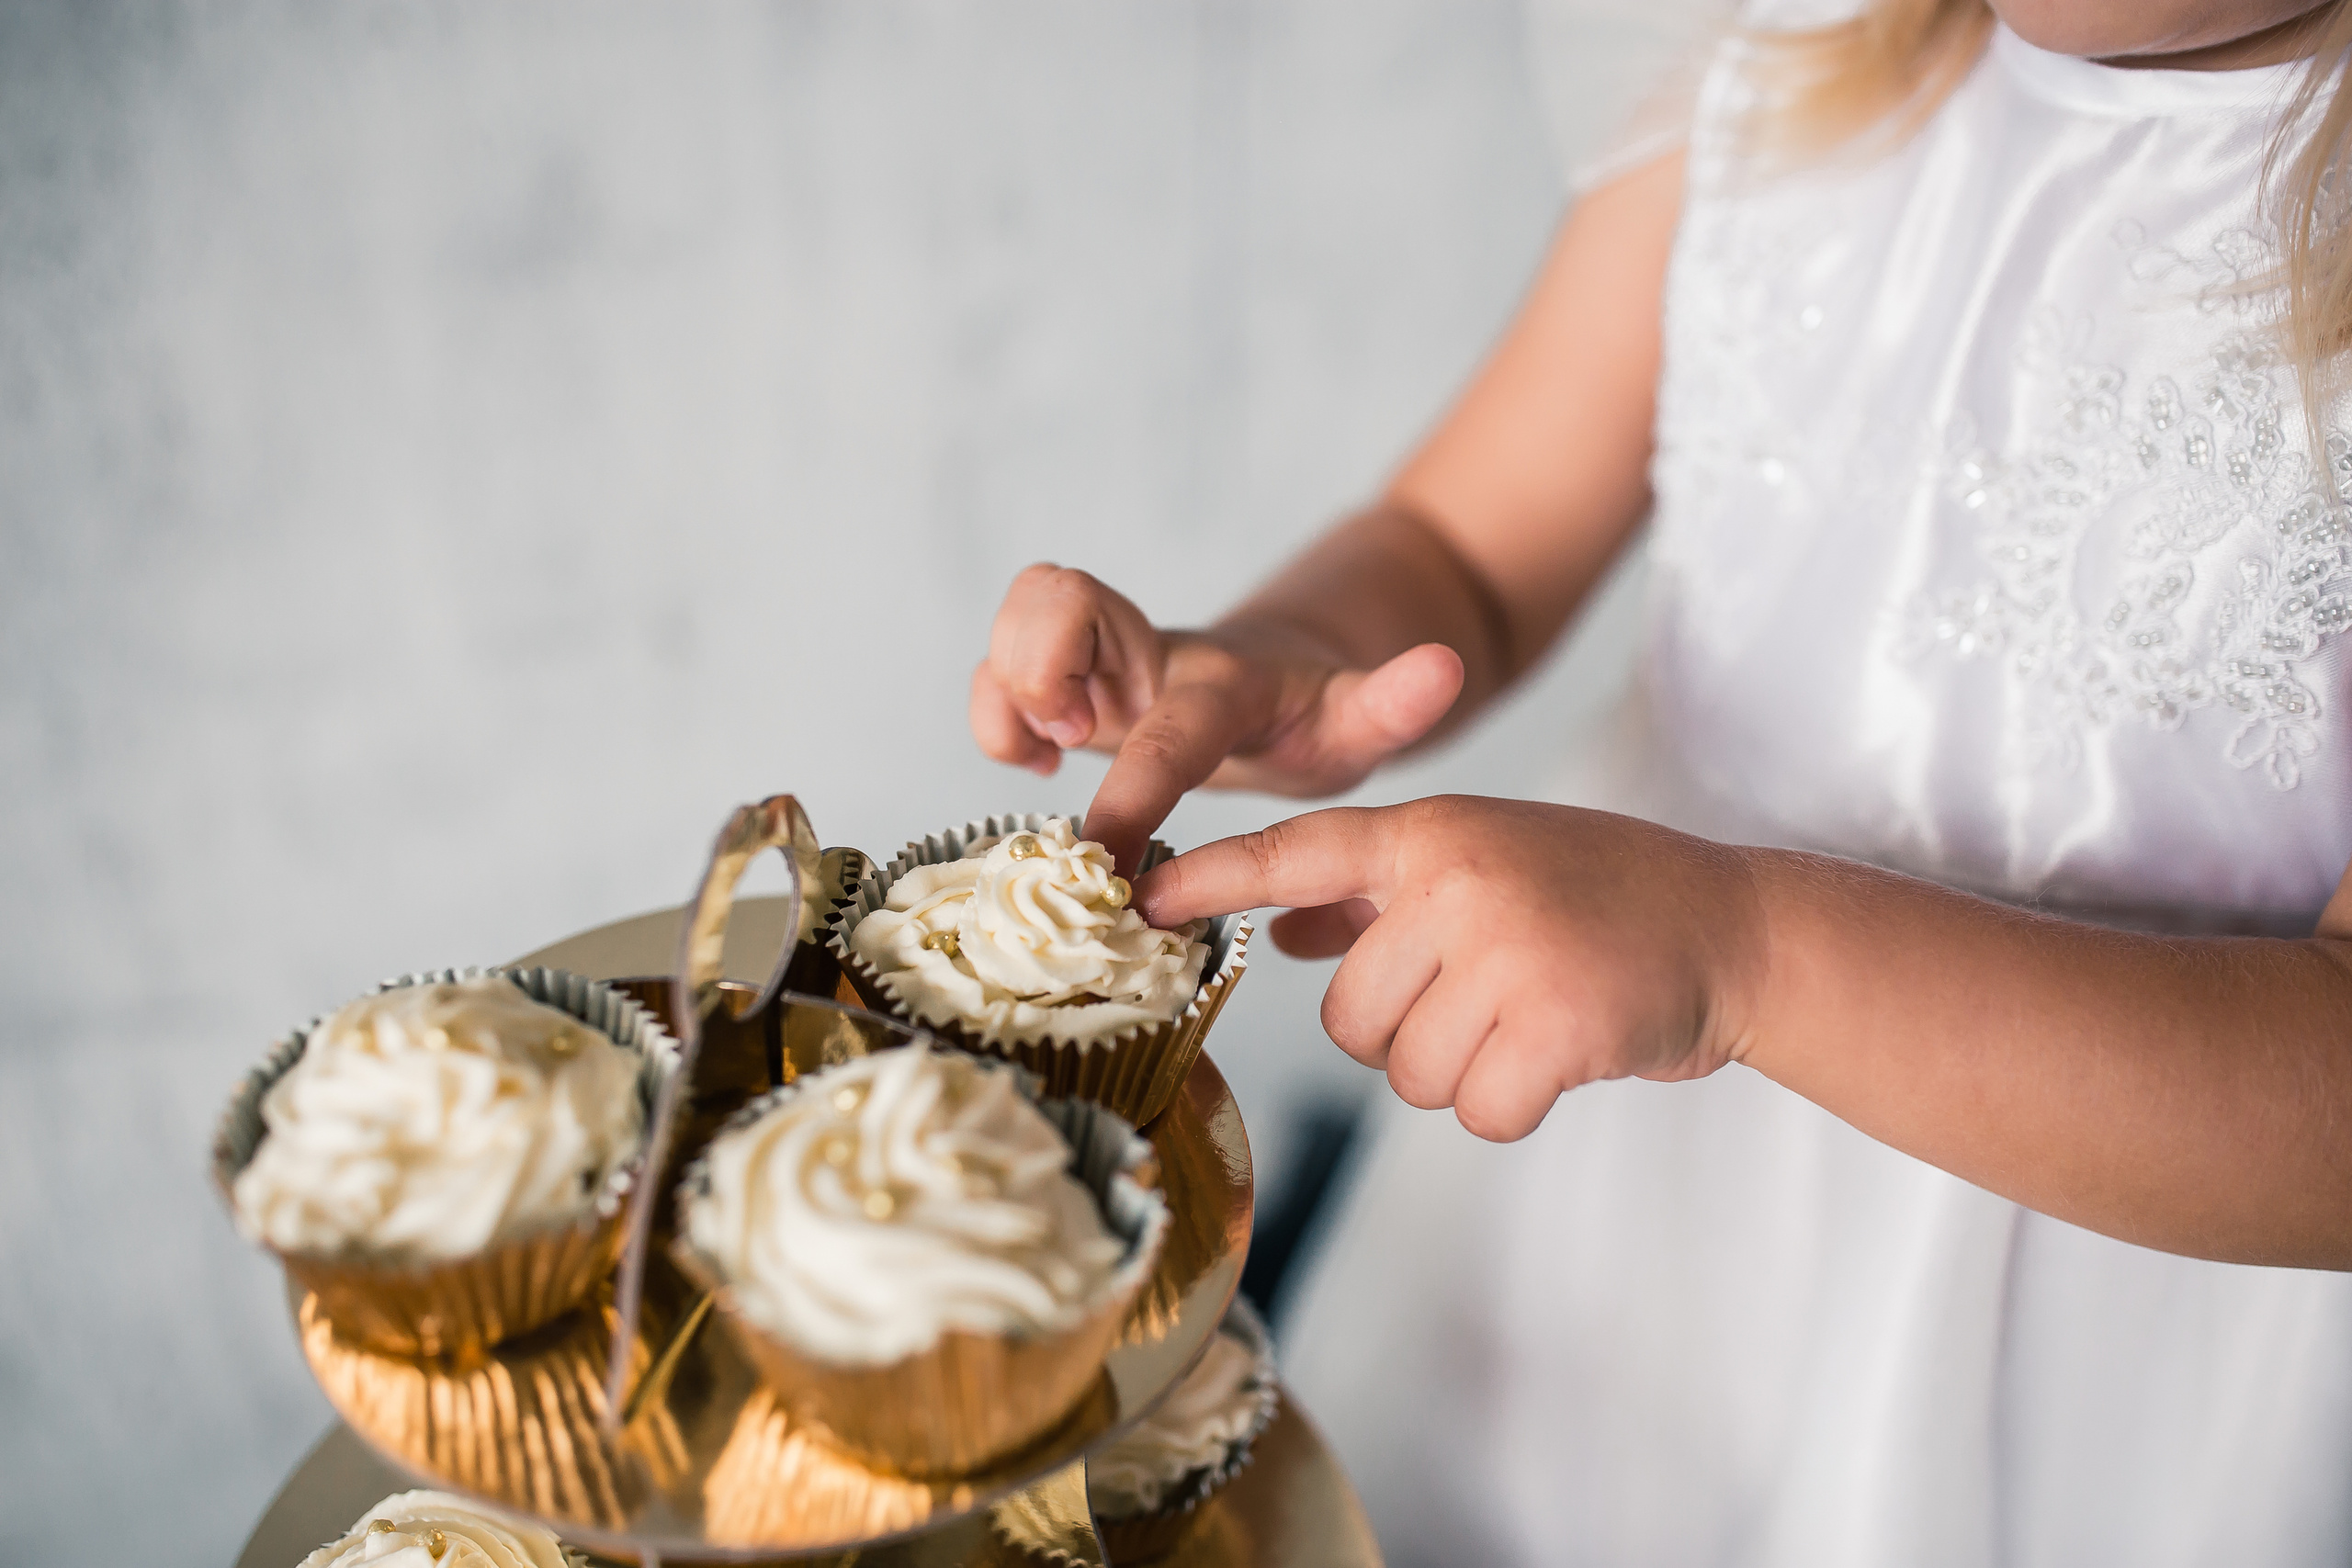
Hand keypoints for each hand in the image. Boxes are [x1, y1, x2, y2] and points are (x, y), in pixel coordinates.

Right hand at [969, 563, 1464, 870]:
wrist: (1282, 678)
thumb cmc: (1313, 715)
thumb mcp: (1360, 721)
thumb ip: (1394, 702)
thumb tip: (1445, 667)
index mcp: (1220, 684)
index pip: (1168, 727)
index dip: (1132, 789)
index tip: (1109, 858)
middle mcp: (1147, 655)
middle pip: (1057, 595)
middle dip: (1037, 669)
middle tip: (1068, 739)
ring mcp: (1099, 662)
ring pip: (1014, 622)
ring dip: (1004, 691)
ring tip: (1044, 751)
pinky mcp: (1063, 681)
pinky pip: (998, 670)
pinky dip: (994, 713)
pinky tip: (1032, 759)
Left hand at [1135, 796, 1769, 1139]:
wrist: (1739, 926)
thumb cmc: (1601, 897)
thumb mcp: (1485, 867)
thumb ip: (1378, 899)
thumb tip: (1281, 936)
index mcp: (1434, 834)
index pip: (1302, 851)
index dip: (1216, 878)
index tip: (1140, 895)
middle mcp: (1459, 881)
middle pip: (1352, 1016)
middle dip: (1408, 1035)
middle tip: (1491, 1001)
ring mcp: (1509, 948)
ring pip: (1409, 1072)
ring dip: (1466, 1073)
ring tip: (1533, 1018)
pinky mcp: (1556, 1020)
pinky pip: (1477, 1109)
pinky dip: (1514, 1104)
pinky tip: (1563, 1056)